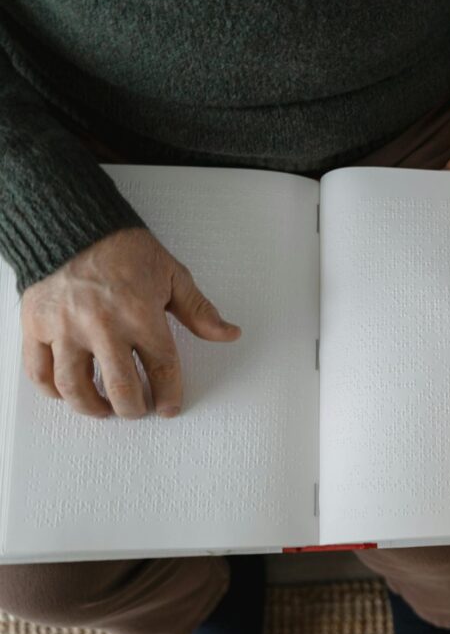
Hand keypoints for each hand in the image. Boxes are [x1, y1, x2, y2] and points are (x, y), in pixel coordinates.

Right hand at [20, 228, 239, 418]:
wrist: (74, 224)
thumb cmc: (124, 249)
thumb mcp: (172, 275)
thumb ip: (199, 311)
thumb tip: (229, 334)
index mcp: (141, 315)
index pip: (162, 368)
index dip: (169, 395)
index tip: (170, 407)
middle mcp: (103, 326)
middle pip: (121, 387)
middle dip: (133, 408)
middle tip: (137, 410)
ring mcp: (66, 328)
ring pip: (75, 387)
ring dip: (92, 407)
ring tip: (105, 409)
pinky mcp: (36, 326)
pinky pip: (39, 371)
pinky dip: (52, 390)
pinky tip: (67, 393)